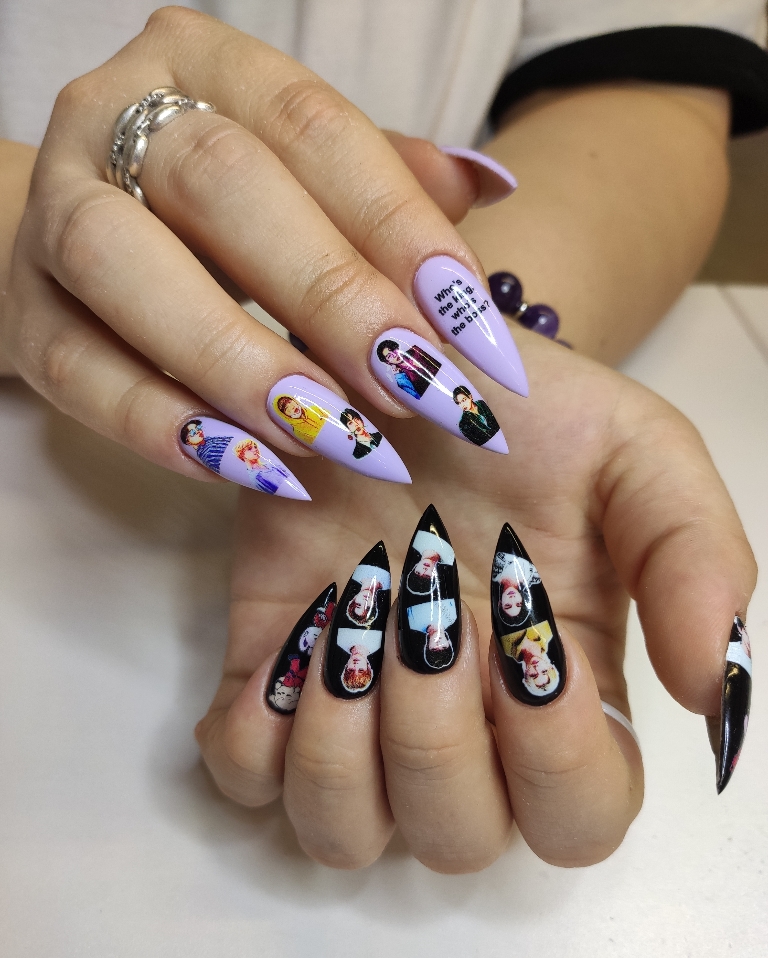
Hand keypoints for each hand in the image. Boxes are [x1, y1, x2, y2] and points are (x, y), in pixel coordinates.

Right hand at [0, 7, 517, 492]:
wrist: (93, 238)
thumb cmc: (226, 215)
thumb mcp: (309, 180)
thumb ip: (390, 182)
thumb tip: (489, 185)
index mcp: (202, 65)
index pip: (312, 126)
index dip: (397, 227)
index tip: (471, 325)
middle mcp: (110, 118)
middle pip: (220, 186)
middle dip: (330, 296)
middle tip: (415, 390)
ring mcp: (52, 215)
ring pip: (127, 270)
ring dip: (242, 363)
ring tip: (337, 438)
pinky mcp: (26, 316)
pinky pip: (80, 373)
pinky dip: (168, 427)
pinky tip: (256, 469)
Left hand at [194, 334, 755, 871]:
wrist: (403, 354)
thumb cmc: (528, 414)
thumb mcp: (641, 456)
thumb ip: (696, 564)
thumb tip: (714, 701)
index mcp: (564, 695)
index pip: (579, 820)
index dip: (558, 761)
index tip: (532, 639)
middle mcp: (464, 728)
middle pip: (457, 839)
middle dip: (438, 739)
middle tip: (430, 612)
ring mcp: (358, 711)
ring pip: (343, 833)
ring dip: (344, 744)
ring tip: (357, 621)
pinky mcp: (268, 675)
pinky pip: (245, 776)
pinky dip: (258, 727)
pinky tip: (301, 630)